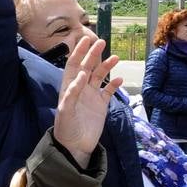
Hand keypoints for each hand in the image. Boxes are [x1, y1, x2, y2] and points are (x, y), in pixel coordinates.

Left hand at [54, 37, 124, 166]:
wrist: (76, 146)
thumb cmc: (66, 127)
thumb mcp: (66, 110)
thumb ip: (73, 92)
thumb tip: (82, 74)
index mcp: (69, 87)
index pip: (74, 65)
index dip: (79, 52)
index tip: (85, 40)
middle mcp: (81, 89)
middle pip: (88, 67)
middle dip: (94, 54)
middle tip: (102, 42)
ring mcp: (92, 96)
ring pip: (100, 76)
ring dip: (107, 67)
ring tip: (115, 58)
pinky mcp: (101, 105)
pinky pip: (109, 91)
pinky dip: (114, 84)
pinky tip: (120, 79)